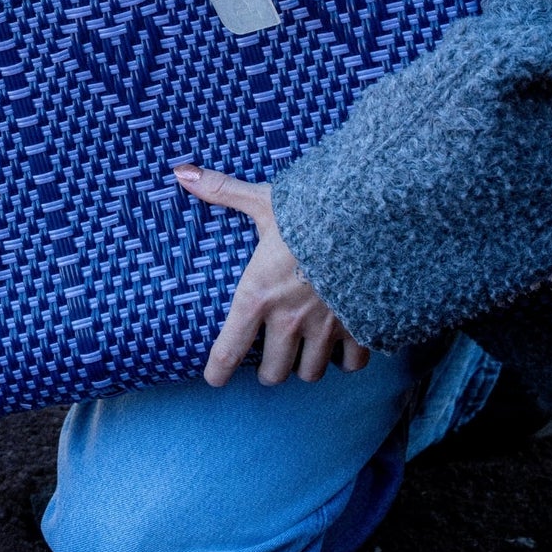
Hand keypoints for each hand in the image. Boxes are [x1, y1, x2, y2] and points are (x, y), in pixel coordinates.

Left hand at [173, 163, 368, 387]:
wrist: (372, 222)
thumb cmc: (310, 212)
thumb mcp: (263, 201)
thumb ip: (221, 191)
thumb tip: (180, 172)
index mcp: (257, 295)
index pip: (229, 350)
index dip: (218, 371)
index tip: (214, 378)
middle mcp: (288, 321)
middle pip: (273, 372)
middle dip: (269, 370)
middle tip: (267, 360)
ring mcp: (325, 329)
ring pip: (310, 373)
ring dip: (303, 367)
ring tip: (300, 355)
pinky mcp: (360, 329)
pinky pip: (351, 365)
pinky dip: (344, 362)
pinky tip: (339, 350)